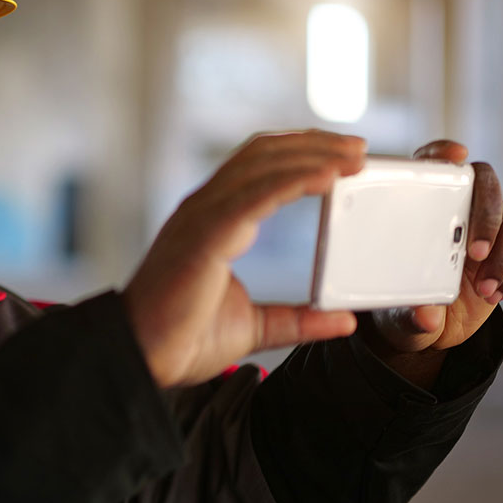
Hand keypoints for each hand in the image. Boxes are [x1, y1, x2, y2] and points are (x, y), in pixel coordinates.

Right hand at [123, 130, 366, 387]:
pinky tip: (326, 177)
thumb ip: (298, 319)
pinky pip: (254, 196)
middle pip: (261, 155)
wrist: (142, 358)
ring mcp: (201, 218)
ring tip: (353, 156)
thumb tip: (345, 320)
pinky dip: (293, 181)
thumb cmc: (181, 340)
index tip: (341, 158)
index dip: (297, 154)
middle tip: (359, 149)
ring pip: (260, 166)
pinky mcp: (205, 235)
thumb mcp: (255, 327)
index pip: (256, 168)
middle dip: (312, 144)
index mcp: (211, 222)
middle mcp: (204, 209)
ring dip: (311, 155)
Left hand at [368, 140, 502, 361]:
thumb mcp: (398, 316)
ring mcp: (483, 227)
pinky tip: (495, 292)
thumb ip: (410, 316)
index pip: (430, 165)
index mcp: (417, 209)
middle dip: (486, 213)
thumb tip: (426, 316)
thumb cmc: (403, 308)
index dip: (444, 153)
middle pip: (484, 183)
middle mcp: (454, 209)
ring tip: (483, 288)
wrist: (430, 328)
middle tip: (475, 251)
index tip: (457, 156)